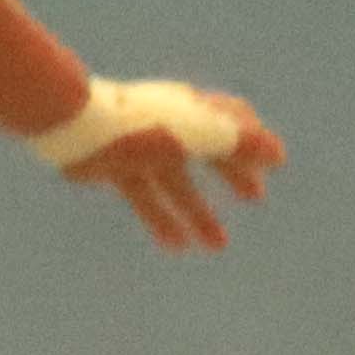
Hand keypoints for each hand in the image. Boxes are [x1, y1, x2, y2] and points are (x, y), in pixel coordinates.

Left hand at [63, 88, 287, 251]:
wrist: (76, 123)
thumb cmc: (143, 126)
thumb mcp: (198, 136)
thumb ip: (240, 144)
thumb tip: (279, 154)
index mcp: (189, 108)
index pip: (231, 120)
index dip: (253, 141)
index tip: (274, 163)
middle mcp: (166, 125)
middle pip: (206, 150)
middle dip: (233, 172)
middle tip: (255, 197)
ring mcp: (139, 146)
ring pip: (176, 183)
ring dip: (199, 212)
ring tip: (218, 244)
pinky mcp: (114, 167)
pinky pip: (144, 197)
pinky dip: (162, 220)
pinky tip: (177, 246)